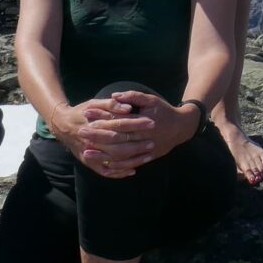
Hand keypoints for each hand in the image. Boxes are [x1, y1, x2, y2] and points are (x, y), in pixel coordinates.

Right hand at [55, 96, 149, 177]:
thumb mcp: (93, 103)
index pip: (119, 125)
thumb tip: (128, 108)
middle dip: (138, 144)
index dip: (136, 124)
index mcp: (94, 125)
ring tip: (148, 156)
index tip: (151, 122)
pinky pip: (105, 171)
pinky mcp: (89, 163)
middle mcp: (92, 142)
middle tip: (152, 142)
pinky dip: (119, 173)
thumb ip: (110, 104)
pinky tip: (133, 170)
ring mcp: (90, 154)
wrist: (62, 126)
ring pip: (114, 160)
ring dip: (133, 160)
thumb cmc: (81, 112)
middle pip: (119, 145)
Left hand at [77, 91, 192, 177]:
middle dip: (97, 137)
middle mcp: (143, 137)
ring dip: (103, 154)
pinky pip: (130, 164)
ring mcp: (145, 149)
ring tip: (86, 153)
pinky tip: (104, 164)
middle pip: (117, 139)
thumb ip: (133, 96)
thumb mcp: (151, 99)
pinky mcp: (147, 157)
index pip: (118, 121)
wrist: (182, 127)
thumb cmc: (164, 111)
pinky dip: (117, 166)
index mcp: (142, 121)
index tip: (87, 116)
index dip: (102, 119)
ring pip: (122, 154)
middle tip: (81, 133)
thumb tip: (114, 96)